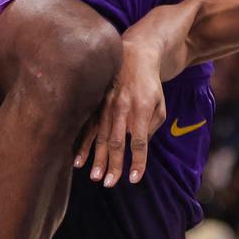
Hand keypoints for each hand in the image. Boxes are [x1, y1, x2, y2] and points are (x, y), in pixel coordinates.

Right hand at [74, 38, 167, 186]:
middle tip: (109, 183)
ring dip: (97, 158)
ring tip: (95, 177)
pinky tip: (79, 159)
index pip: (140, 141)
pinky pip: (88, 126)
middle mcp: (122, 107)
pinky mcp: (97, 102)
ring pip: (100, 136)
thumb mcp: (160, 104)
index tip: (134, 179)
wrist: (133, 55)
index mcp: (142, 109)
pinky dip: (83, 144)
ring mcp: (107, 104)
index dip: (137, 161)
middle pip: (116, 141)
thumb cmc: (149, 84)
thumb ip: (152, 126)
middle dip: (113, 164)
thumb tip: (138, 146)